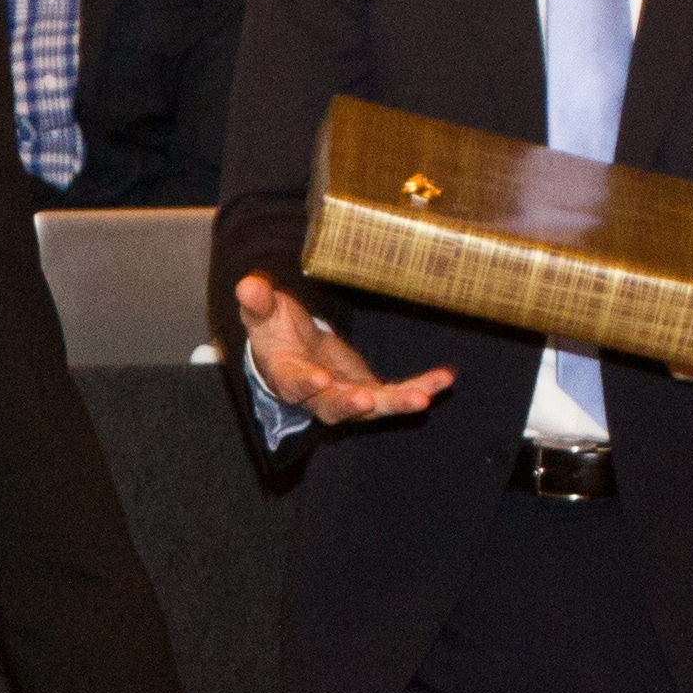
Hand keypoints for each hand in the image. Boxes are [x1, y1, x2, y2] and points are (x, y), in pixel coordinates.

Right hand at [231, 274, 451, 425]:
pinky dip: (421, 387)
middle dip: (351, 403)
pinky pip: (397, 394)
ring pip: (371, 407)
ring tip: (423, 397)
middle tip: (365, 399)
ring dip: (397, 403)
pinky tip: (445, 379)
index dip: (306, 383)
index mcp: (287, 375)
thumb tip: (247, 285)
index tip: (319, 379)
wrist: (292, 350)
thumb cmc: (276, 331)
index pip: (294, 383)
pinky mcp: (370, 392)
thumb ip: (258, 302)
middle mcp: (317, 395)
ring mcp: (346, 396)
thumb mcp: (264, 313)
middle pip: (333, 407)